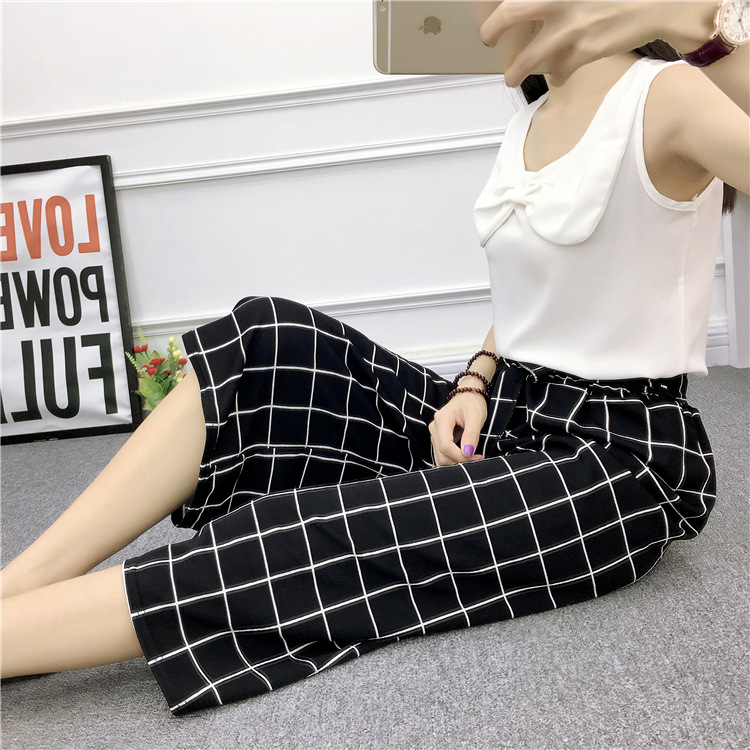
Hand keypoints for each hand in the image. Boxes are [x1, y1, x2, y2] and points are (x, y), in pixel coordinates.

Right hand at [429, 392, 487, 466]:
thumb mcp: (476, 416)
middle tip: (477, 458)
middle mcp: (434, 427)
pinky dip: (454, 459)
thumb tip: (467, 453)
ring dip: (456, 461)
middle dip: (459, 460)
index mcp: (442, 419)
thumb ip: (471, 435)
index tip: (476, 456)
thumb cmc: (473, 403)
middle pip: (442, 454)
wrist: (468, 397)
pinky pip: (442, 455)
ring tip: (472, 456)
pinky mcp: (438, 439)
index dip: (460, 455)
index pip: (445, 445)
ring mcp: (434, 434)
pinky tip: (465, 455)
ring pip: (441, 458)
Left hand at [481, 1, 715, 86]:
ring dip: (515, 72)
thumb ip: (557, 0)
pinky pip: (559, 72)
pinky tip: (557, 76)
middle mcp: (561, 0)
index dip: (495, 6)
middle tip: (487, 39)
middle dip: (492, 29)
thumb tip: (537, 9)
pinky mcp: (585, 51)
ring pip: (529, 57)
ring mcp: (572, 27)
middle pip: (510, 12)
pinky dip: (556, 77)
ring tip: (511, 77)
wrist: (659, 3)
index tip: (484, 7)